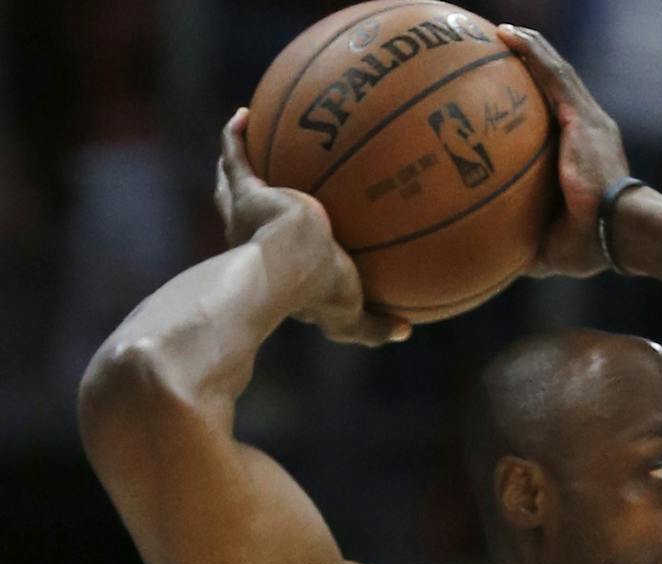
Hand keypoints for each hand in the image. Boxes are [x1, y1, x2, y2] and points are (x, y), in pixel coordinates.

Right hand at [216, 109, 408, 344]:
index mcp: (279, 267)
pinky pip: (236, 157)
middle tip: (266, 179)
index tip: (303, 231)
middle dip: (251, 199)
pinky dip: (234, 137)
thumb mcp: (353, 318)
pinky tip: (244, 114)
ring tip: (246, 135)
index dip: (287, 243)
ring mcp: (247, 215)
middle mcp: (255, 240)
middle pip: (247, 215)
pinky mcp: (246, 194)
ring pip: (234, 183)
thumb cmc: (322, 293)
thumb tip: (407, 331)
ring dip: (238, 162)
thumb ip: (376, 325)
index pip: (279, 253)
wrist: (292, 268)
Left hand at [497, 26, 630, 276]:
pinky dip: (531, 53)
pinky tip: (506, 35)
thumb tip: (498, 258)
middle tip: (501, 50)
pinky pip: (552, 75)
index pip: (560, 119)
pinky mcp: (582, 116)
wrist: (619, 231)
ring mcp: (589, 119)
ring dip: (530, 48)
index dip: (539, 101)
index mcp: (586, 155)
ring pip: (555, 71)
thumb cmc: (591, 245)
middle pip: (558, 86)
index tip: (514, 95)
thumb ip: (527, 244)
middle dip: (533, 64)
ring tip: (501, 32)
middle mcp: (591, 129)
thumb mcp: (552, 247)